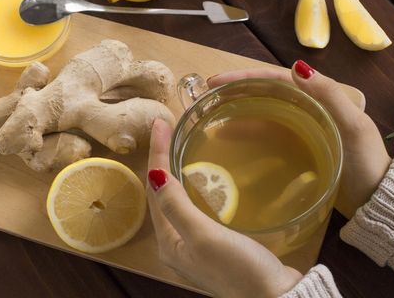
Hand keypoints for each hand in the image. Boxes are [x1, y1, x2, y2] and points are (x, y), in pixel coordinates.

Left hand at [146, 119, 301, 297]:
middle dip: (163, 160)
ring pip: (180, 199)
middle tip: (168, 129)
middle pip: (164, 193)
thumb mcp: (203, 236)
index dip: (157, 154)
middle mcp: (178, 243)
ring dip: (178, 171)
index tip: (160, 123)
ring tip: (180, 145)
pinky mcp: (217, 243)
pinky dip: (198, 187)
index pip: (155, 189)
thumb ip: (177, 206)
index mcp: (168, 242)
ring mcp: (197, 243)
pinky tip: (206, 176)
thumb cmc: (238, 269)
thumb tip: (155, 174)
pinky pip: (199, 207)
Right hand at [208, 62, 390, 218]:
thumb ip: (329, 95)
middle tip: (207, 98)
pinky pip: (269, 136)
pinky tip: (233, 142)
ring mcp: (302, 129)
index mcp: (320, 96)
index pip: (276, 79)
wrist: (377, 198)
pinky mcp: (298, 149)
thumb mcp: (353, 125)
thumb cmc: (367, 161)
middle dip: (236, 92)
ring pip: (264, 114)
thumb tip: (296, 66)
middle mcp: (308, 108)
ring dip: (239, 114)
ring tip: (213, 121)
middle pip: (266, 94)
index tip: (217, 82)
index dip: (245, 77)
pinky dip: (250, 135)